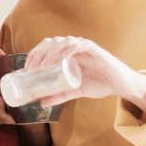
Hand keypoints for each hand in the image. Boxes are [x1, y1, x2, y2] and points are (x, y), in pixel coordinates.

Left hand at [25, 37, 145, 116]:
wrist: (120, 85)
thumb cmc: (99, 83)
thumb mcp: (75, 91)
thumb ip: (60, 95)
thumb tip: (41, 102)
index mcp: (67, 52)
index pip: (45, 47)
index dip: (33, 55)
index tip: (25, 70)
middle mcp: (73, 46)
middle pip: (50, 43)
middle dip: (38, 54)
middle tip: (31, 71)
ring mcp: (83, 46)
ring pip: (62, 42)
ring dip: (50, 54)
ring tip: (42, 68)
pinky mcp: (94, 49)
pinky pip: (79, 45)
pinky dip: (68, 50)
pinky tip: (61, 58)